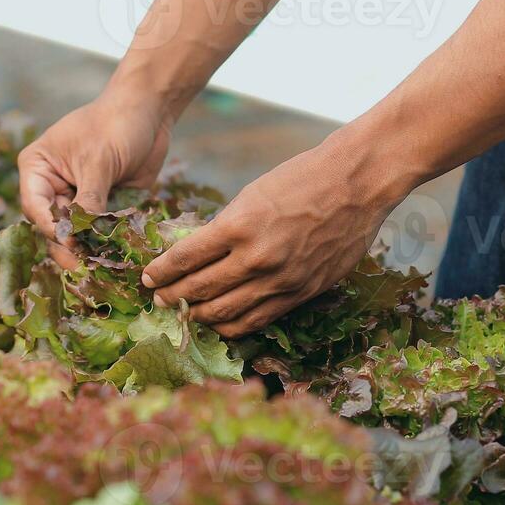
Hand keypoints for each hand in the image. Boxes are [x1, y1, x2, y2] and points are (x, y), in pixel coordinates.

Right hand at [17, 92, 173, 265]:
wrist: (151, 111)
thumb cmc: (116, 124)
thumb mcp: (99, 161)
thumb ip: (88, 200)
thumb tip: (79, 238)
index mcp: (38, 169)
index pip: (35, 206)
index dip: (52, 228)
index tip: (71, 244)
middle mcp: (52, 187)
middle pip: (53, 227)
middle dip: (69, 246)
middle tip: (86, 267)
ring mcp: (77, 198)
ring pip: (75, 234)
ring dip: (88, 249)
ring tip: (102, 267)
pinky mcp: (102, 207)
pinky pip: (99, 232)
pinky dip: (107, 244)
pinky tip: (117, 259)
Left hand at [141, 132, 409, 337]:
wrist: (356, 184)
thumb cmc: (302, 178)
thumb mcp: (252, 194)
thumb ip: (227, 228)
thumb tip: (198, 255)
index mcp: (238, 226)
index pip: (186, 259)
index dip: (162, 272)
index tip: (148, 277)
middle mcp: (256, 258)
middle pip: (200, 290)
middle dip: (172, 297)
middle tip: (157, 299)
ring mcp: (280, 280)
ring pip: (226, 313)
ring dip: (198, 316)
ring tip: (183, 314)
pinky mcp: (301, 293)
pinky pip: (258, 319)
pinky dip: (233, 326)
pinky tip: (220, 324)